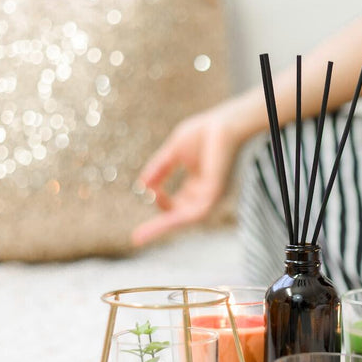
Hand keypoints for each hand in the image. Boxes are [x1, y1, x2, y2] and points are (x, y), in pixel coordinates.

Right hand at [131, 99, 250, 245]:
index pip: (177, 205)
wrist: (225, 122)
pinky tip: (163, 222)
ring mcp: (212, 194)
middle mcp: (205, 193)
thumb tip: (142, 186)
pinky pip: (196, 212)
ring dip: (164, 227)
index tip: (148, 191)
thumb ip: (159, 169)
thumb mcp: (173, 152)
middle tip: (136, 239)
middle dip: (159, 226)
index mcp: (198, 185)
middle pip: (180, 216)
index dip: (161, 203)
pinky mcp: (216, 192)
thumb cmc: (204, 133)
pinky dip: (178, 218)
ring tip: (142, 237)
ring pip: (186, 218)